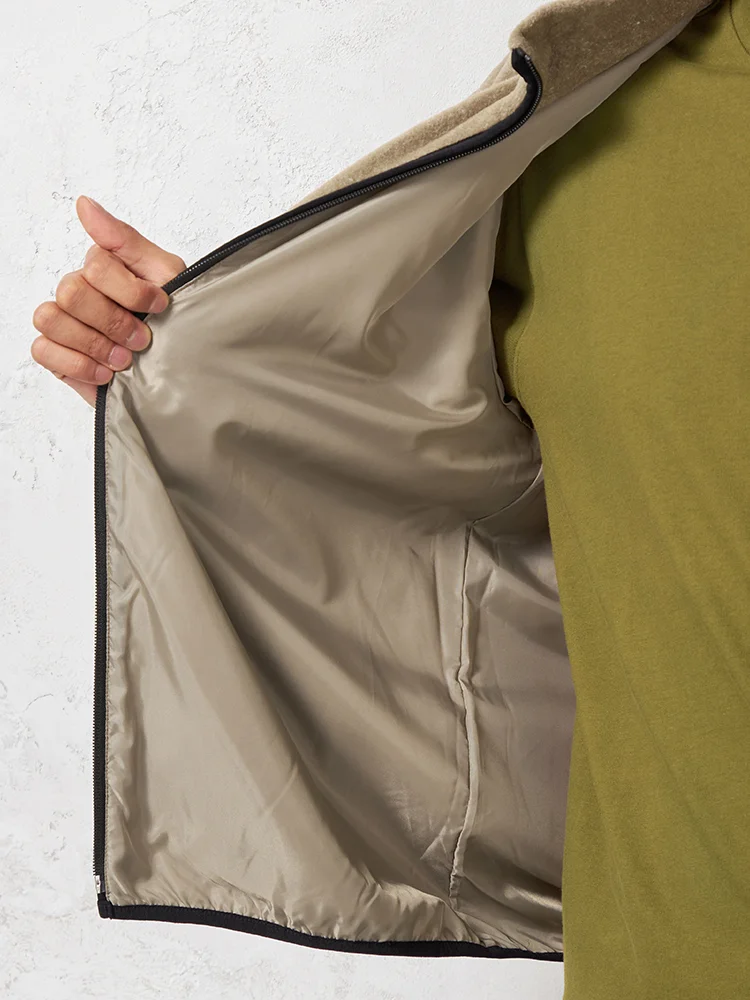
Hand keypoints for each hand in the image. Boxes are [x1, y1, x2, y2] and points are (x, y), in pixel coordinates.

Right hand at [31, 196, 185, 405]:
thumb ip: (126, 241)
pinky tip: (105, 373)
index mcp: (104, 268)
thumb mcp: (167, 275)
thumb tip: (85, 204)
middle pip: (71, 293)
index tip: (160, 306)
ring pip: (50, 318)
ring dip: (94, 344)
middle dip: (113, 322)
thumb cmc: (176, 321)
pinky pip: (42, 350)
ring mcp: (66, 321)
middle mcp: (81, 290)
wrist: (184, 372)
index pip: (96, 266)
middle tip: (142, 341)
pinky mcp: (59, 354)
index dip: (131, 292)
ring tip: (124, 360)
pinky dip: (77, 364)